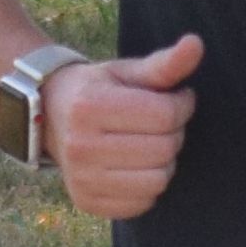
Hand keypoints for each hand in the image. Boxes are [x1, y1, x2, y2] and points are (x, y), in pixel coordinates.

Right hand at [43, 34, 202, 222]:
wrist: (49, 117)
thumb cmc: (99, 90)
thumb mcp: (128, 71)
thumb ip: (165, 63)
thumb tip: (196, 43)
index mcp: (90, 106)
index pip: (164, 115)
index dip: (183, 105)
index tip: (178, 99)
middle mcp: (81, 146)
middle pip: (163, 149)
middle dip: (174, 133)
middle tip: (163, 123)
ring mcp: (81, 178)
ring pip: (157, 180)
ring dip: (165, 162)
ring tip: (151, 144)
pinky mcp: (87, 202)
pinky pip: (143, 203)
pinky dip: (149, 185)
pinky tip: (137, 166)